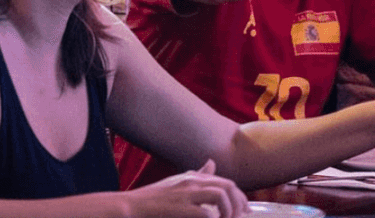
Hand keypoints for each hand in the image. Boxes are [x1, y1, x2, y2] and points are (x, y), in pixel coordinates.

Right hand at [123, 159, 248, 217]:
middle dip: (238, 203)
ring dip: (228, 211)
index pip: (226, 182)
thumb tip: (212, 162)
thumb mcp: (177, 182)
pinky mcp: (180, 207)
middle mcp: (192, 181)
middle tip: (240, 217)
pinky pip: (206, 212)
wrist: (129, 207)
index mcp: (193, 177)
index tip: (245, 210)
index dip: (239, 197)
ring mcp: (186, 193)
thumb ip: (197, 174)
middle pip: (228, 187)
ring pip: (221, 195)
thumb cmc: (152, 199)